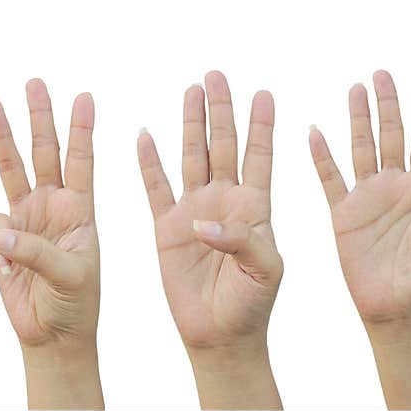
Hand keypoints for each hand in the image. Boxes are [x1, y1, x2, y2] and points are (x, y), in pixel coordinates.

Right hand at [0, 79, 101, 409]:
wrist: (49, 338)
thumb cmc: (74, 309)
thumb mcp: (68, 279)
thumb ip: (35, 252)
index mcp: (79, 212)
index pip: (81, 162)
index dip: (82, 130)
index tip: (84, 96)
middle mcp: (51, 208)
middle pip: (43, 152)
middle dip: (38, 117)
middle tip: (34, 82)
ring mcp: (23, 220)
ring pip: (9, 168)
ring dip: (2, 137)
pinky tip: (5, 265)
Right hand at [137, 71, 281, 409]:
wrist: (219, 334)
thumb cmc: (251, 306)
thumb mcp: (265, 272)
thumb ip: (243, 241)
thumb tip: (202, 223)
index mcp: (254, 208)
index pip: (259, 157)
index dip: (261, 125)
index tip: (262, 92)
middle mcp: (224, 202)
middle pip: (223, 145)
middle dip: (221, 110)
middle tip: (217, 75)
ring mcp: (193, 212)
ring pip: (190, 158)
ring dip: (192, 124)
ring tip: (191, 89)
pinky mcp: (165, 228)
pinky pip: (154, 188)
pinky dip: (149, 162)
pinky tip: (145, 134)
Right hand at [308, 70, 410, 408]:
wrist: (394, 308)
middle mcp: (394, 188)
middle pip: (390, 137)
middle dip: (386, 105)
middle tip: (381, 74)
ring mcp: (367, 198)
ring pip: (361, 149)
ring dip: (357, 120)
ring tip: (354, 90)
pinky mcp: (343, 214)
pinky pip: (330, 179)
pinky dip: (322, 156)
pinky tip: (315, 132)